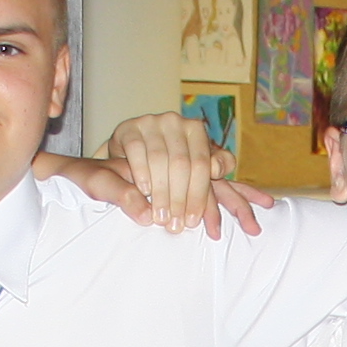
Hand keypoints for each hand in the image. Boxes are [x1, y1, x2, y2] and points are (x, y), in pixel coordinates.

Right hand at [83, 113, 259, 235]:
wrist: (130, 153)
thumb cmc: (169, 165)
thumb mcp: (195, 169)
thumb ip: (215, 170)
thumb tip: (218, 171)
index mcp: (196, 130)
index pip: (202, 164)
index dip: (199, 195)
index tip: (193, 221)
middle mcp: (175, 121)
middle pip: (181, 164)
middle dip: (179, 199)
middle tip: (175, 225)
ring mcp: (151, 122)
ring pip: (159, 159)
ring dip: (160, 192)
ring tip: (160, 216)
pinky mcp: (128, 127)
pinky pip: (137, 150)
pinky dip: (141, 173)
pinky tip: (144, 191)